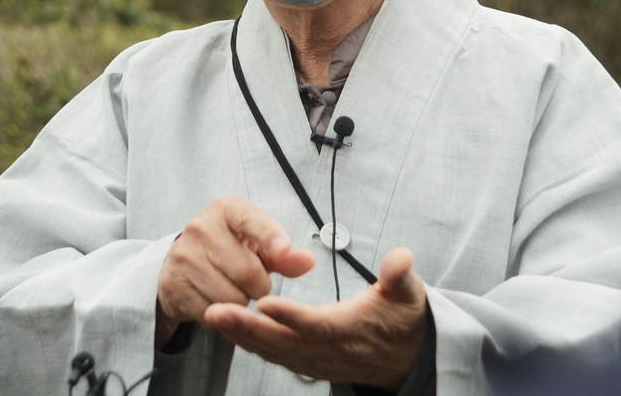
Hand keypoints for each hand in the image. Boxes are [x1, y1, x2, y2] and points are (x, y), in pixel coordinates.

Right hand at [156, 197, 314, 348]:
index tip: (283, 249)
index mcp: (225, 210)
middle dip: (259, 286)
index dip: (270, 236)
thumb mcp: (256, 246)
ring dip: (241, 301)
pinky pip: (213, 311)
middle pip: (248, 271)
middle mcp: (201, 228)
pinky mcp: (174, 283)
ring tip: (234, 289)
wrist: (182, 265)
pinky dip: (223, 313)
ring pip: (231, 296)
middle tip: (253, 282)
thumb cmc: (226, 250)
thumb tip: (308, 262)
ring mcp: (184, 256)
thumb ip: (284, 256)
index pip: (250, 220)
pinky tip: (217, 299)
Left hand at [204, 247, 427, 389]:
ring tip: (211, 314)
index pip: (317, 324)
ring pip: (271, 351)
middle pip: (283, 343)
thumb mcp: (409, 295)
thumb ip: (401, 276)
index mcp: (351, 328)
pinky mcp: (305, 362)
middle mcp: (328, 350)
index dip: (291, 316)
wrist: (405, 358)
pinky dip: (246, 342)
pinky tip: (226, 327)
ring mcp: (314, 360)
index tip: (265, 301)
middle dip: (247, 327)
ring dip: (239, 335)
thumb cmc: (402, 320)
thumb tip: (400, 259)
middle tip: (216, 309)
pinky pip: (271, 355)